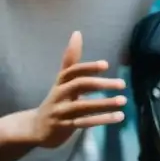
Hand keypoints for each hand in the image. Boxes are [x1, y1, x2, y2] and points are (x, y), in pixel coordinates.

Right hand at [33, 32, 128, 147]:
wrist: (34, 128)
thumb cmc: (56, 100)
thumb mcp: (62, 80)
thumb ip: (71, 60)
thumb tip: (77, 33)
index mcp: (61, 83)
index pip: (72, 71)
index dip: (88, 67)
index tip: (106, 65)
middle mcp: (59, 95)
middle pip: (79, 86)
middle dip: (101, 84)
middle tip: (122, 84)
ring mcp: (61, 112)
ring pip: (83, 107)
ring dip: (104, 104)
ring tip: (123, 101)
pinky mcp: (64, 127)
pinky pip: (85, 123)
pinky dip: (102, 120)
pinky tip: (119, 117)